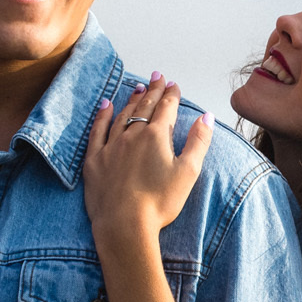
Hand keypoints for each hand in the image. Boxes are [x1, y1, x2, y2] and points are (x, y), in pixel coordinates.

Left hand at [85, 76, 213, 247]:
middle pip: (144, 106)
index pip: (166, 107)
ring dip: (132, 99)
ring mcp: (111, 146)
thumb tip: (206, 117)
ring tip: (138, 88)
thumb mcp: (188, 172)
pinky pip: (97, 130)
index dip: (171, 94)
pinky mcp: (95, 160)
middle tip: (157, 76)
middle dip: (153, 90)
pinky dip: (102, 116)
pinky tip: (106, 105)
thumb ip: (198, 142)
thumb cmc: (159, 202)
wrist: (124, 225)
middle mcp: (132, 134)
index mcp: (156, 136)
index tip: (173, 84)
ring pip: (122, 115)